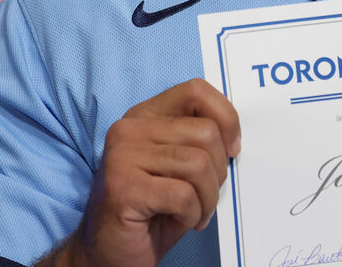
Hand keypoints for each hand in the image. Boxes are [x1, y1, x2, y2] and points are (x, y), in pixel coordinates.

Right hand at [64, 79, 241, 266]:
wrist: (108, 252)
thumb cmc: (151, 211)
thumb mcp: (178, 167)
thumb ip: (198, 142)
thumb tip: (233, 138)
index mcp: (144, 116)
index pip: (196, 91)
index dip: (226, 118)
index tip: (232, 149)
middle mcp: (129, 128)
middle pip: (206, 132)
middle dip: (218, 172)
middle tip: (205, 197)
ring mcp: (122, 155)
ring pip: (198, 164)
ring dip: (207, 198)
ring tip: (193, 213)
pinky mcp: (123, 186)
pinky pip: (183, 195)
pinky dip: (192, 215)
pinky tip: (179, 221)